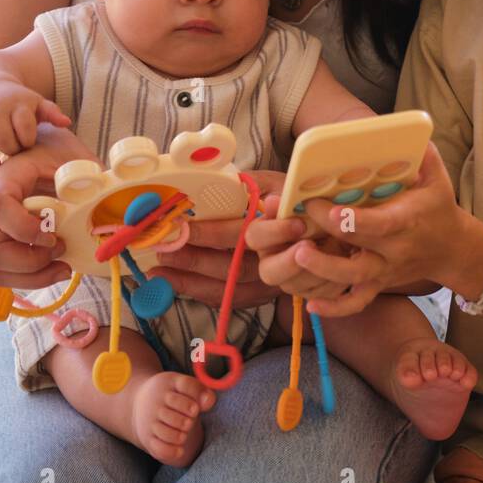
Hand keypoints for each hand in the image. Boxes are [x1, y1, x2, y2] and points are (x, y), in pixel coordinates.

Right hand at [0, 80, 70, 175]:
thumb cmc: (18, 101)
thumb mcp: (36, 103)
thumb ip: (52, 113)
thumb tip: (66, 123)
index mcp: (16, 104)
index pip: (23, 126)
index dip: (27, 139)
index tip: (29, 142)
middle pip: (2, 139)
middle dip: (12, 150)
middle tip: (16, 151)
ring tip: (0, 164)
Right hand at [0, 124, 99, 329]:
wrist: (40, 148)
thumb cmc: (59, 153)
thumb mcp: (76, 158)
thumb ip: (90, 179)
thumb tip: (115, 206)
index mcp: (5, 181)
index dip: (25, 228)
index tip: (53, 235)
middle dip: (32, 262)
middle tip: (64, 251)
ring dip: (29, 280)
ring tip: (63, 270)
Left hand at [147, 169, 292, 307]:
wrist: (322, 232)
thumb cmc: (293, 201)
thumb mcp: (276, 182)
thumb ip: (249, 183)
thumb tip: (217, 181)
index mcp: (282, 226)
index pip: (244, 233)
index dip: (213, 233)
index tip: (184, 227)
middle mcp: (279, 258)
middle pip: (235, 267)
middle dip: (196, 261)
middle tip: (165, 250)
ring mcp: (273, 282)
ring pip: (231, 288)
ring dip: (192, 282)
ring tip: (160, 271)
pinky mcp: (265, 295)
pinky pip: (231, 301)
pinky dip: (203, 294)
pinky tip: (177, 284)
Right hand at [245, 195, 359, 302]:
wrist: (340, 230)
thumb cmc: (316, 213)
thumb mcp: (303, 205)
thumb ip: (288, 205)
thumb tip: (273, 201)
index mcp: (263, 236)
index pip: (255, 236)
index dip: (276, 231)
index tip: (300, 224)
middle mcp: (271, 262)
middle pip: (268, 272)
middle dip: (289, 262)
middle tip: (310, 246)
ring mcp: (289, 281)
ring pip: (294, 287)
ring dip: (315, 271)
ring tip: (334, 251)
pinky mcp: (309, 293)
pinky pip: (316, 295)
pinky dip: (332, 283)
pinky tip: (345, 264)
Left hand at [267, 143, 463, 316]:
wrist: (453, 249)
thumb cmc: (438, 207)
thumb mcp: (438, 178)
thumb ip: (424, 157)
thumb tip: (411, 134)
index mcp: (406, 222)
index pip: (378, 225)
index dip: (351, 220)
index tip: (326, 208)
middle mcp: (394, 251)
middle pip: (357, 252)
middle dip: (324, 239)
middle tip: (293, 223)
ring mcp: (385, 271)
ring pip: (353, 282)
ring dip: (323, 273)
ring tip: (296, 256)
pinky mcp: (379, 284)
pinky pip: (357, 303)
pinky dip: (335, 309)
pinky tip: (310, 304)